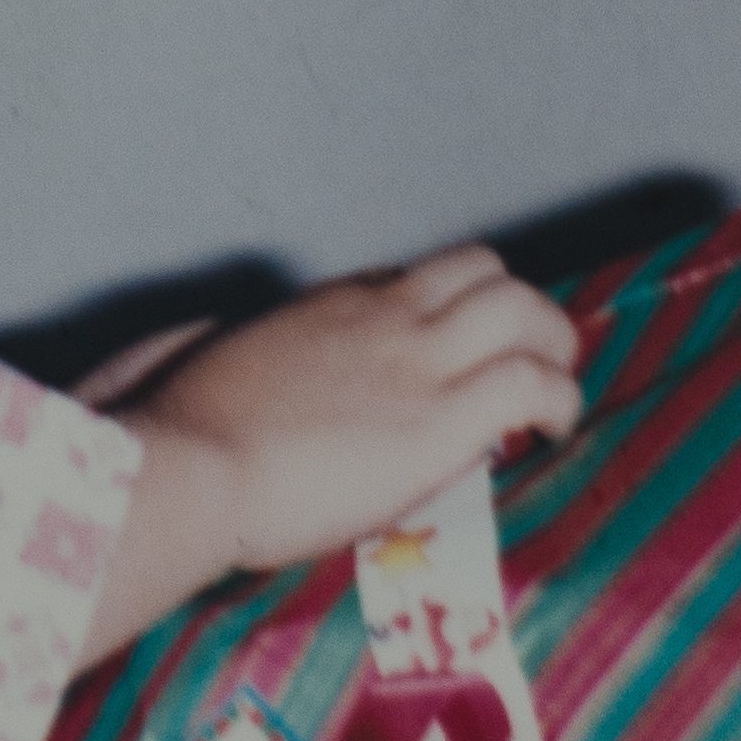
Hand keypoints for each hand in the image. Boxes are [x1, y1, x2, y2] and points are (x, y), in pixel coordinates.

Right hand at [71, 246, 580, 666]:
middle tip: (528, 358)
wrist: (190, 470)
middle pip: (485, 270)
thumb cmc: (180, 432)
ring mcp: (416, 361)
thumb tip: (221, 350)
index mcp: (327, 306)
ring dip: (553, 345)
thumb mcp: (209, 359)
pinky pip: (534, 384)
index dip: (447, 310)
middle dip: (519, 308)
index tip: (448, 352)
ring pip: (525, 310)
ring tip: (555, 391)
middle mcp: (382, 316)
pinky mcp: (442, 419)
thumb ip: (241, 346)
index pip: (415, 278)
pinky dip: (559, 400)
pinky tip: (554, 431)